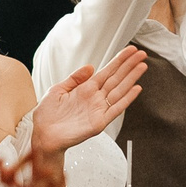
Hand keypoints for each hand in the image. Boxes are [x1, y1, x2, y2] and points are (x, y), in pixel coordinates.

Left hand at [27, 47, 147, 157]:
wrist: (43, 135)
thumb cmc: (47, 116)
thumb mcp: (58, 90)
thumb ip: (75, 78)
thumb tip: (90, 67)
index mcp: (85, 89)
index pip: (107, 71)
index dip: (119, 61)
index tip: (130, 51)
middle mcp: (94, 98)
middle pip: (116, 78)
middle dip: (129, 66)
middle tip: (141, 54)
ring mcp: (98, 110)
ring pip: (119, 90)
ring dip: (131, 78)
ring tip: (142, 66)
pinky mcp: (99, 122)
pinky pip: (116, 109)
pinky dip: (127, 99)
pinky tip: (136, 89)